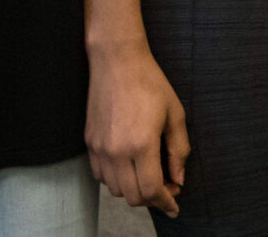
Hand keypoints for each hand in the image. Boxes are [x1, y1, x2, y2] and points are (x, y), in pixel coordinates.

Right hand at [85, 40, 189, 214]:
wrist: (117, 62)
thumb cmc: (150, 83)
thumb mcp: (175, 114)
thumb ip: (178, 151)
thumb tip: (179, 179)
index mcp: (141, 144)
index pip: (151, 190)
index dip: (165, 202)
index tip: (175, 205)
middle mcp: (116, 152)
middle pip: (132, 196)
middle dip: (152, 199)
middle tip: (168, 188)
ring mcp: (99, 149)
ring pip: (115, 189)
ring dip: (134, 190)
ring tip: (150, 176)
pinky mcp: (89, 144)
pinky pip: (101, 176)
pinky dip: (116, 180)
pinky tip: (130, 167)